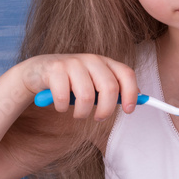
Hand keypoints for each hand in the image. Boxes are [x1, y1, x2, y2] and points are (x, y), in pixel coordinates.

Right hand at [18, 54, 138, 120]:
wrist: (38, 70)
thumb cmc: (72, 80)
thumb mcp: (95, 82)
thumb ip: (115, 88)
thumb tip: (139, 98)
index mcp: (105, 62)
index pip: (126, 74)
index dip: (131, 93)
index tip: (129, 111)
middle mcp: (92, 59)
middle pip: (109, 88)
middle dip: (106, 110)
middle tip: (99, 118)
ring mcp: (73, 62)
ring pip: (87, 96)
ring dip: (82, 113)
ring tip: (78, 113)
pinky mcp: (54, 69)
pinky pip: (63, 97)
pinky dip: (61, 108)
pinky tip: (59, 106)